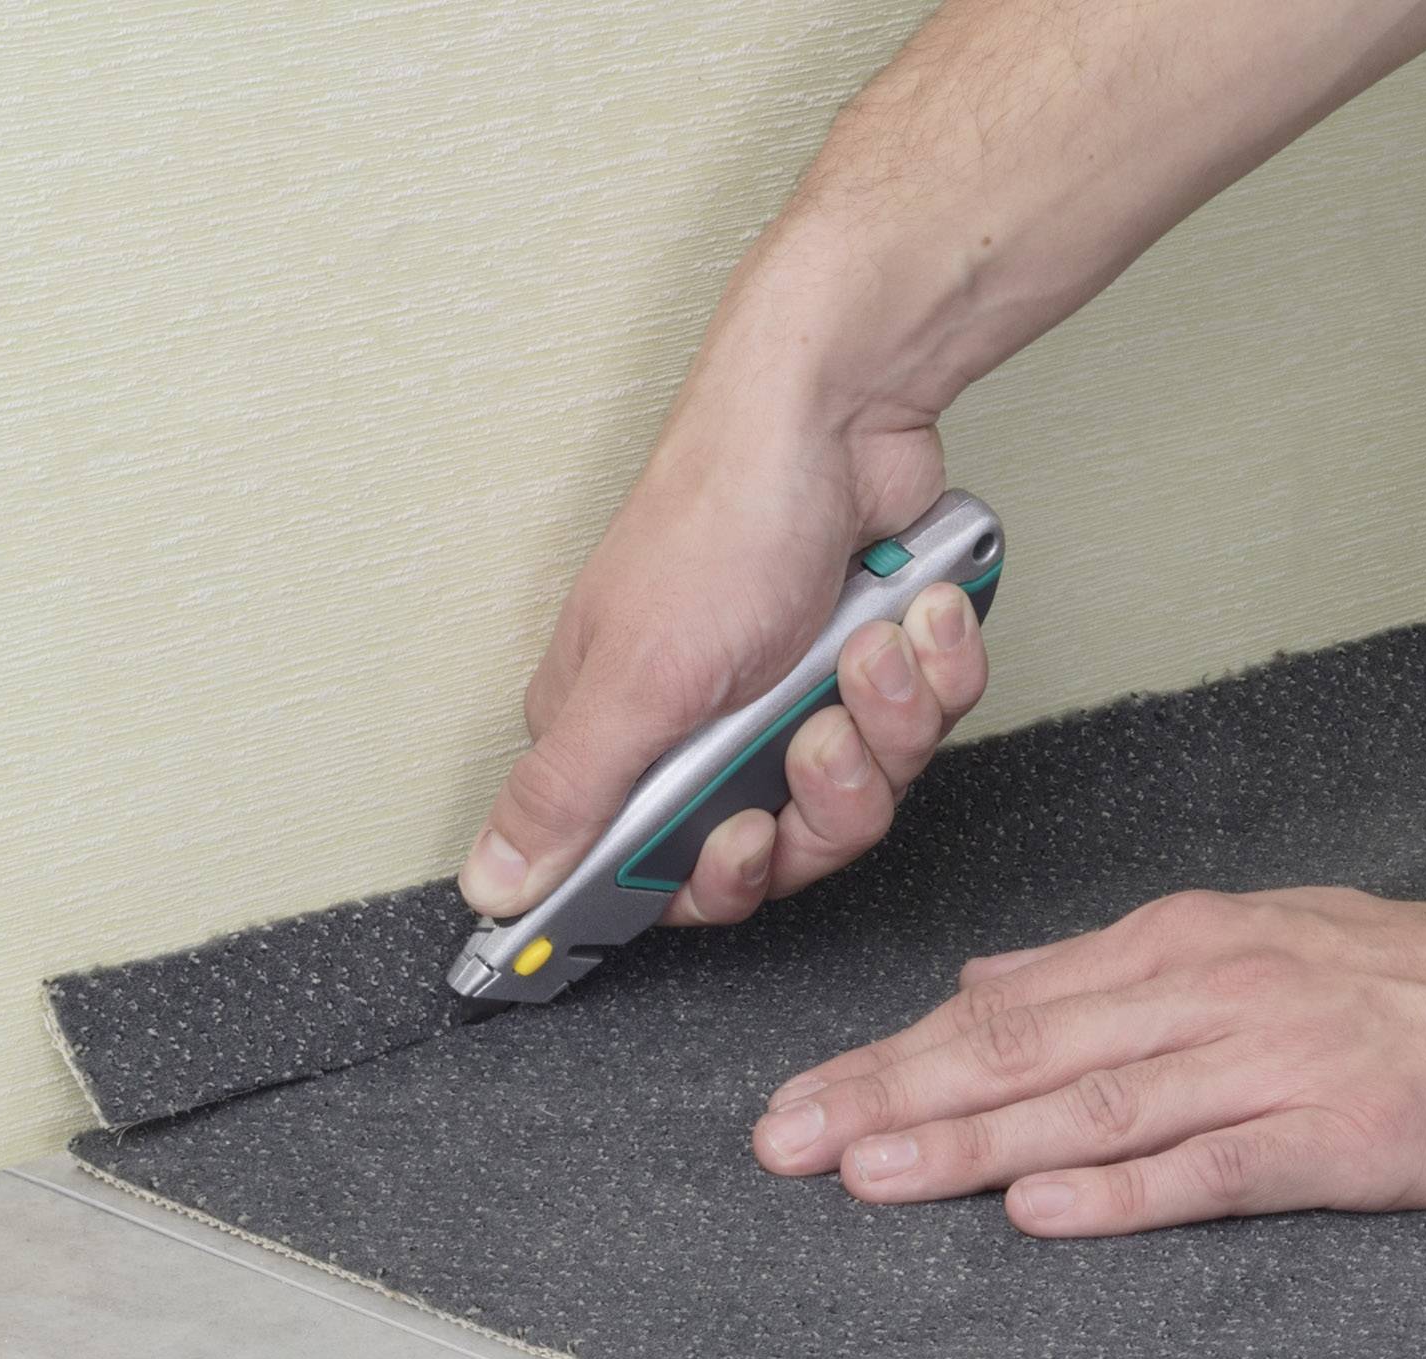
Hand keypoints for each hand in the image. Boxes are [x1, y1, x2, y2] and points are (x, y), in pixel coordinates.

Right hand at [458, 232, 989, 928]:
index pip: (659, 874)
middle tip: (815, 731)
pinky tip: (911, 616)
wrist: (840, 411)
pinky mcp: (867, 670)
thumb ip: (566, 798)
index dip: (715, 879)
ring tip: (868, 644)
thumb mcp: (636, 681)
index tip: (746, 846)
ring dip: (886, 720)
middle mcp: (703, 729)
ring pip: (866, 792)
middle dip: (823, 794)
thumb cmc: (723, 517)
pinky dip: (931, 672)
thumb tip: (494, 881)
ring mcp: (792, 700)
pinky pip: (923, 727)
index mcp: (621, 739)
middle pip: (783, 847)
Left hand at [751, 887, 1425, 1235]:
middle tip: (786, 1142)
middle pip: (1019, 1050)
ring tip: (870, 1175)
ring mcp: (1270, 1060)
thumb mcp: (1240, 937)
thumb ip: (1102, 970)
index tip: (797, 1100)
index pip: (999, 1009)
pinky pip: (1212, 1164)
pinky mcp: (1338, 1134)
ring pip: (1093, 1105)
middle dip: (889, 1098)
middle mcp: (1205, 990)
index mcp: (1173, 944)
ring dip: (971, 1143)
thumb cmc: (1401, 977)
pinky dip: (1121, 1191)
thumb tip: (975, 984)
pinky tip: (1038, 1210)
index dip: (888, 1057)